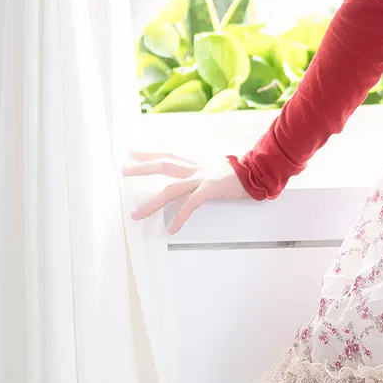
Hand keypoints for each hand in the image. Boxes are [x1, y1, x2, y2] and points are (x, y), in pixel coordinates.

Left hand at [122, 150, 252, 232]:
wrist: (259, 171)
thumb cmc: (241, 174)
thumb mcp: (218, 170)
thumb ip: (205, 174)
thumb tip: (197, 181)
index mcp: (196, 164)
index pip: (168, 156)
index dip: (149, 155)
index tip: (131, 153)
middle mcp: (196, 169)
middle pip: (164, 165)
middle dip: (142, 168)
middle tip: (123, 170)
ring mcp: (202, 179)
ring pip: (171, 189)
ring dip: (152, 202)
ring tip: (137, 214)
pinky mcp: (211, 189)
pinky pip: (191, 205)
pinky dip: (180, 217)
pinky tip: (172, 229)